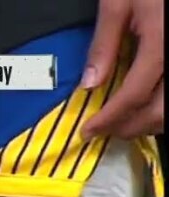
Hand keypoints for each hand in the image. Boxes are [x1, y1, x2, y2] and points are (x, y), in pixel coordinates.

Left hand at [81, 0, 163, 137]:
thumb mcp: (117, 4)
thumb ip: (104, 45)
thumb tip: (89, 86)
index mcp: (162, 43)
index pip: (134, 95)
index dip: (109, 119)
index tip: (88, 131)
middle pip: (160, 110)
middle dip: (129, 127)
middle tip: (103, 130)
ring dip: (148, 122)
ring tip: (121, 122)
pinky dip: (160, 108)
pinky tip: (142, 106)